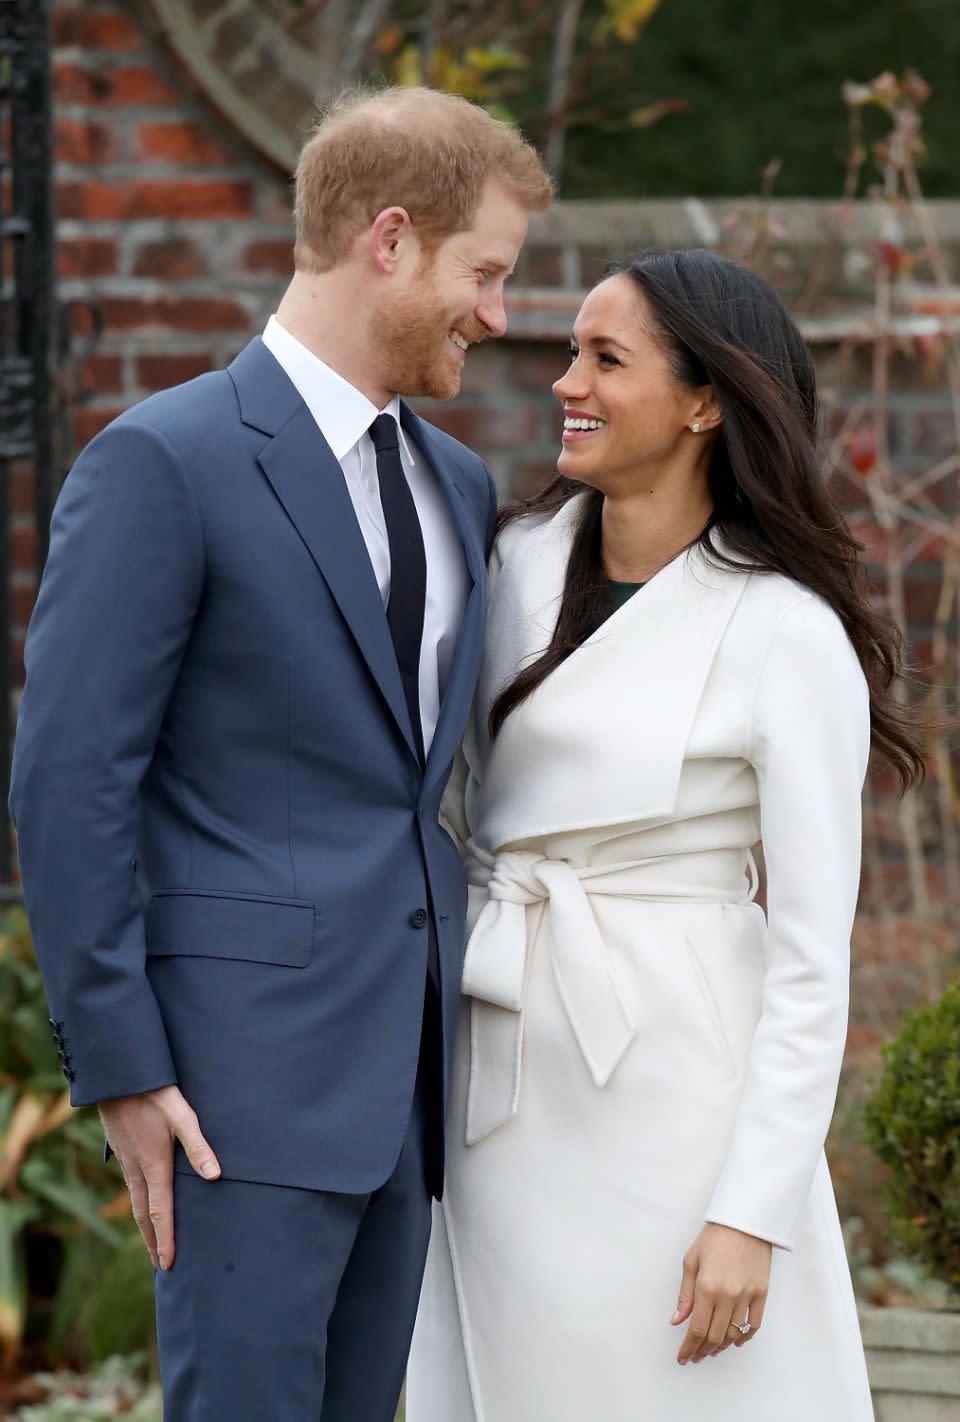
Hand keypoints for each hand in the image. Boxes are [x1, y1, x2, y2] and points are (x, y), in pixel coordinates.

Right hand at [99, 1085, 220, 1270]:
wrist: (120, 1078)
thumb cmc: (155, 1095)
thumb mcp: (183, 1117)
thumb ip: (198, 1147)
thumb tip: (215, 1176)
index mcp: (154, 1166)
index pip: (161, 1212)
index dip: (165, 1239)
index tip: (168, 1263)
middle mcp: (137, 1169)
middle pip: (144, 1214)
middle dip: (152, 1240)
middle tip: (159, 1264)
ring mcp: (126, 1161)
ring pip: (135, 1200)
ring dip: (144, 1224)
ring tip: (151, 1241)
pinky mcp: (121, 1151)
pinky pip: (129, 1186)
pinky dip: (137, 1203)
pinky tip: (141, 1201)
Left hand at [671, 1223, 770, 1364]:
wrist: (745, 1220)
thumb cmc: (715, 1237)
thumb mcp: (691, 1261)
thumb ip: (685, 1294)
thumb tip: (678, 1320)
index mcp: (707, 1287)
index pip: (696, 1329)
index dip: (688, 1347)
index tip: (683, 1358)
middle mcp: (728, 1295)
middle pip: (715, 1336)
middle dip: (703, 1351)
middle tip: (695, 1356)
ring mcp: (747, 1296)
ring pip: (734, 1334)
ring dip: (721, 1346)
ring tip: (711, 1350)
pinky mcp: (762, 1294)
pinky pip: (754, 1324)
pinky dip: (744, 1337)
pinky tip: (735, 1341)